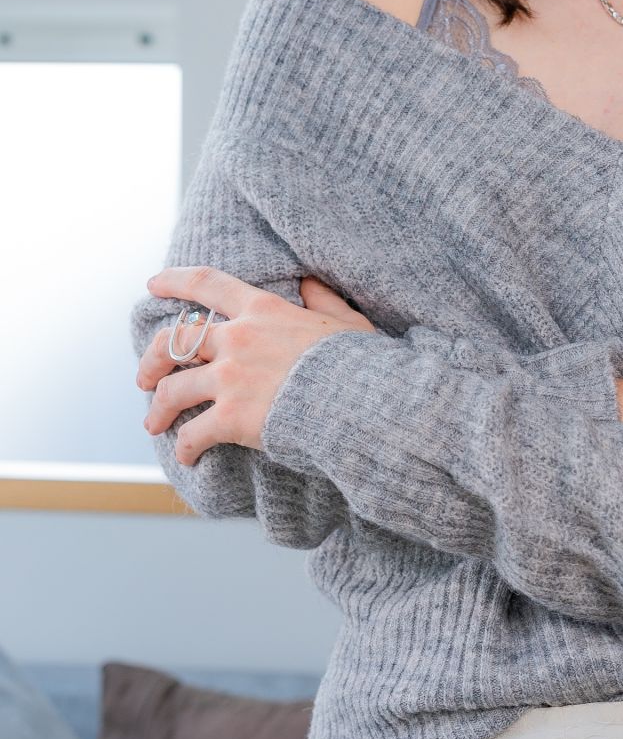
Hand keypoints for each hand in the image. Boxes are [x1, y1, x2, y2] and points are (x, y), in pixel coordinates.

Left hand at [136, 266, 375, 464]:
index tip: (152, 285)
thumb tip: (308, 282)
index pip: (207, 284)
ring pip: (171, 390)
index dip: (174, 281)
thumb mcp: (345, 321)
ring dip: (157, 409)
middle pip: (174, 342)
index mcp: (263, 309)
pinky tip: (187, 457)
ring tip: (153, 424)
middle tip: (144, 377)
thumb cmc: (360, 363)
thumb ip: (322, 298)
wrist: (362, 402)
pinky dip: (184, 447)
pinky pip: (192, 434)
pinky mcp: (230, 418)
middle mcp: (238, 339)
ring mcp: (230, 379)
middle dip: (151, 359)